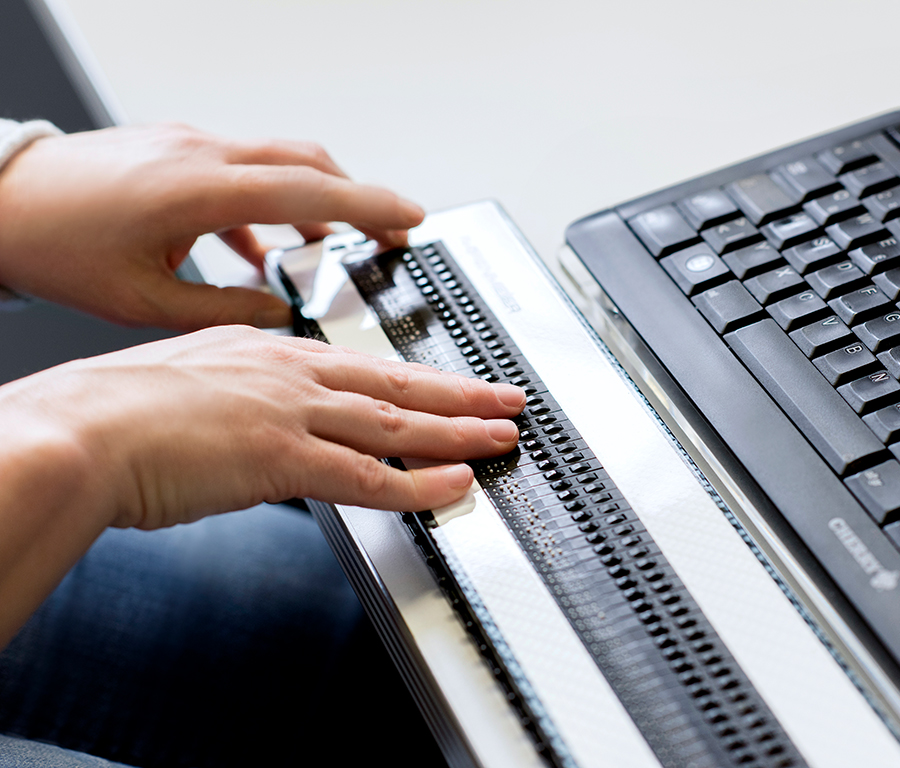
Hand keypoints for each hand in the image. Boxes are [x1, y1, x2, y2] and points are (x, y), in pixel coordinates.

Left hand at [0, 123, 422, 329]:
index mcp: (199, 191)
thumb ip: (223, 309)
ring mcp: (189, 146)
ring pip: (278, 162)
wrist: (0, 198)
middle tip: (390, 233)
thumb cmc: (56, 245)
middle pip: (307, 164)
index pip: (308, 190)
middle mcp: (201, 156)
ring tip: (327, 249)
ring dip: (313, 201)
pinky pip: (242, 170)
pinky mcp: (176, 150)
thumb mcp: (143, 301)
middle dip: (358, 198)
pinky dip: (267, 204)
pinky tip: (259, 248)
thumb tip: (276, 311)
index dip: (368, 205)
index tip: (410, 218)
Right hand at [0, 326, 523, 645]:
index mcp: (270, 354)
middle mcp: (292, 376)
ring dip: (457, 431)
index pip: (363, 367)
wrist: (80, 429)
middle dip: (460, 393)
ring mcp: (292, 414)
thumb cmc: (118, 410)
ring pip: (396, 424)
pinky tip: (455, 484)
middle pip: (396, 384)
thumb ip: (241, 391)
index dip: (416, 377)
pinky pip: (369, 476)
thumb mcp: (193, 380)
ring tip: (501, 434)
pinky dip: (419, 484)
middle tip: (506, 396)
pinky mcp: (283, 458)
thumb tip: (260, 410)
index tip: (450, 382)